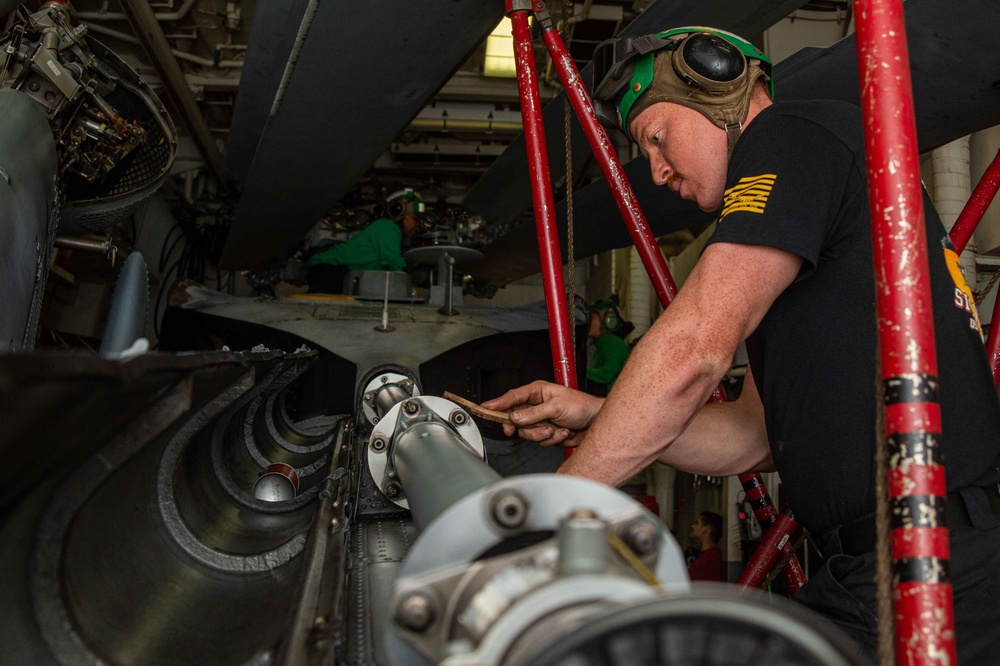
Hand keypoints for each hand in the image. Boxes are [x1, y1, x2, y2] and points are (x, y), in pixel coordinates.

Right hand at [481, 380, 602, 445]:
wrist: (596, 422)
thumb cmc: (582, 406)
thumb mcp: (557, 407)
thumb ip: (534, 413)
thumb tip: (515, 417)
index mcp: (537, 392)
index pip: (512, 397)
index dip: (498, 404)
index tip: (486, 408)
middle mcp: (536, 406)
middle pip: (516, 419)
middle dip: (529, 426)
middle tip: (537, 428)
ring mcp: (540, 420)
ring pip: (527, 433)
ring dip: (543, 434)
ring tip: (556, 428)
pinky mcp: (546, 433)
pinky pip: (539, 441)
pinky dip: (552, 439)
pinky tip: (563, 432)